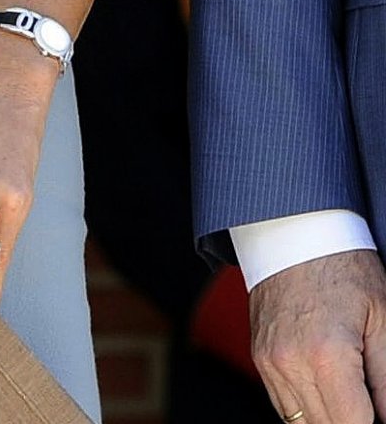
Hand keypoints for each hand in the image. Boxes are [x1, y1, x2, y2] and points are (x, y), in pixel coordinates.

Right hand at [248, 249, 385, 423]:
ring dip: (330, 418)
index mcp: (327, 355)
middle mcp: (291, 364)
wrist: (294, 230)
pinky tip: (327, 390)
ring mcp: (270, 363)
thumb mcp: (382, 319)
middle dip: (353, 420)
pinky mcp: (260, 358)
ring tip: (351, 396)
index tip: (379, 416)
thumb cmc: (342, 266)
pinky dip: (309, 409)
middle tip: (368, 403)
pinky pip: (285, 406)